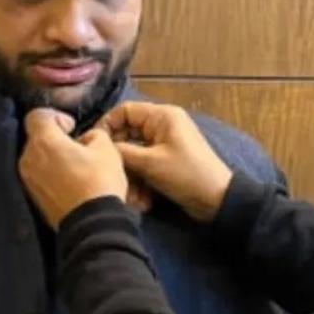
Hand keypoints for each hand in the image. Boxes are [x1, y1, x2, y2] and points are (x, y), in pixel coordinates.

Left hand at [18, 109, 129, 228]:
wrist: (92, 223)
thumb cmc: (99, 181)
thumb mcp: (107, 148)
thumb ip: (94, 134)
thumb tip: (86, 140)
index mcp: (43, 142)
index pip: (37, 115)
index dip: (55, 116)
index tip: (72, 128)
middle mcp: (28, 158)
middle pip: (36, 138)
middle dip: (54, 138)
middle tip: (76, 147)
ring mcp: (27, 180)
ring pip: (36, 158)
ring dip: (52, 157)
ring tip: (74, 166)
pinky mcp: (32, 197)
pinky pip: (39, 176)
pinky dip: (50, 174)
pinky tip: (69, 182)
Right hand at [100, 102, 233, 222]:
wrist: (217, 200)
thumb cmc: (185, 175)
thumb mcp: (150, 162)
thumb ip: (121, 151)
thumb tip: (101, 146)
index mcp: (162, 116)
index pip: (125, 111)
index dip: (108, 126)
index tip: (96, 146)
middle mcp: (162, 126)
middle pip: (128, 134)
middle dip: (120, 158)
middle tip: (112, 175)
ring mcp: (165, 145)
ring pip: (135, 154)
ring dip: (131, 176)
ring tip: (132, 197)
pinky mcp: (167, 163)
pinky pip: (145, 166)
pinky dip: (142, 182)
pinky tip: (143, 201)